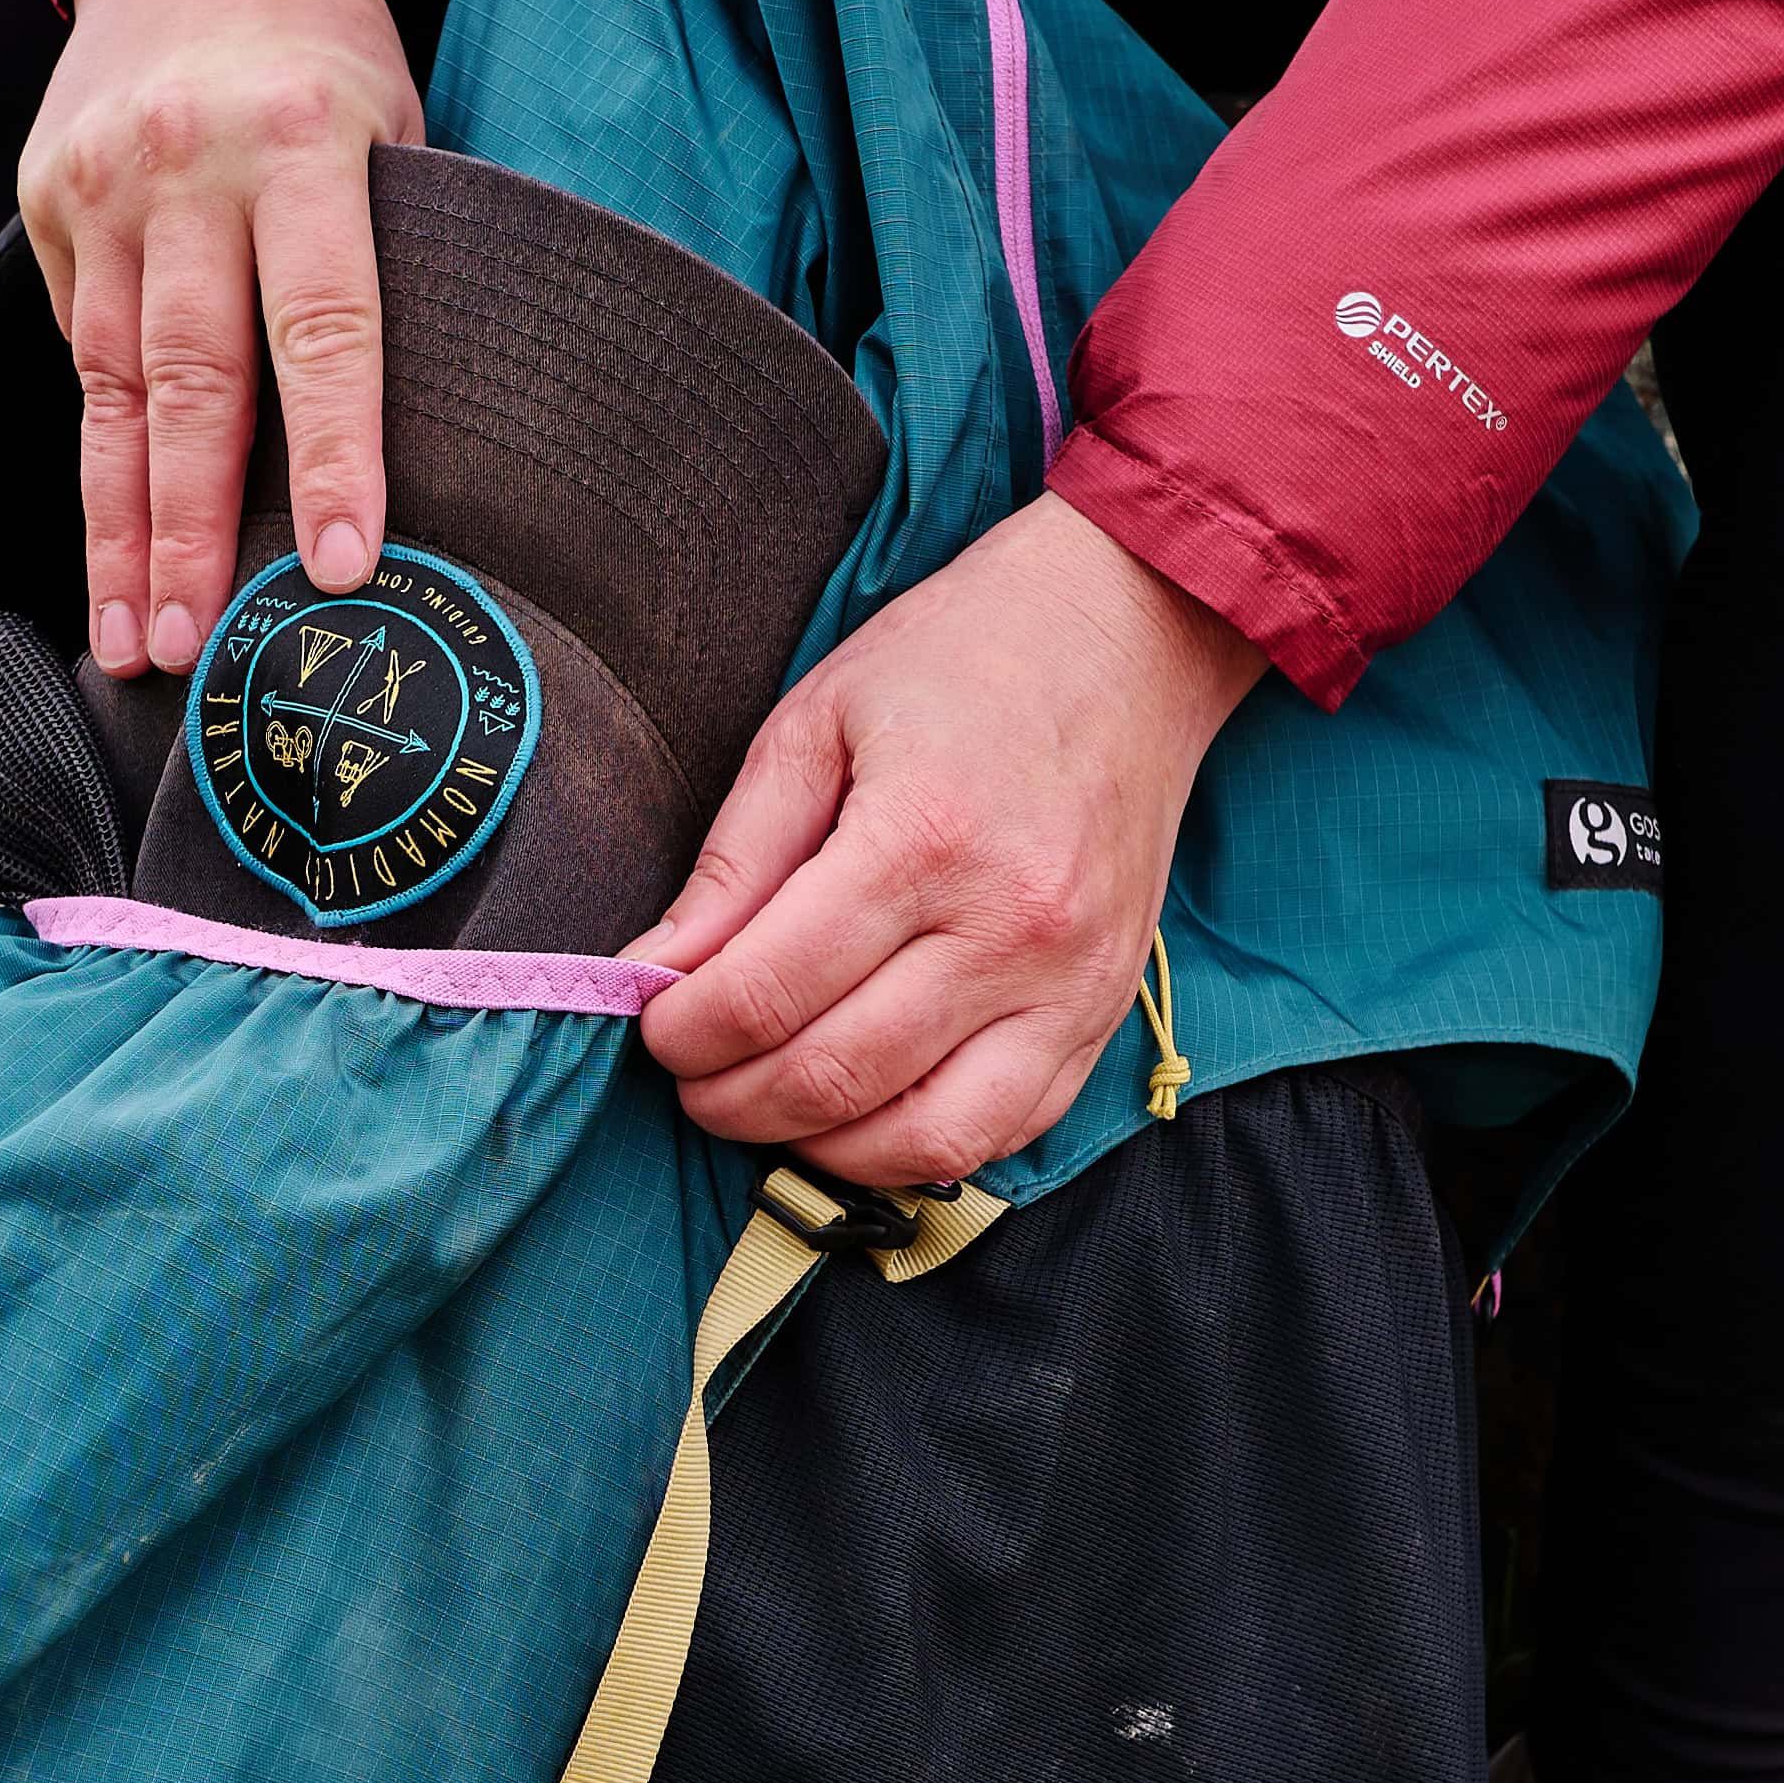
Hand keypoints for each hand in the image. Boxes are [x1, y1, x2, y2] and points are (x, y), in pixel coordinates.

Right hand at [19, 0, 424, 678]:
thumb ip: (393, 258)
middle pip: (190, 381)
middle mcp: (189, 166)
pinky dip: (99, 449)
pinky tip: (111, 542)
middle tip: (190, 649)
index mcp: (305, 142)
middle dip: (187, 532)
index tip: (337, 566)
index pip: (325, 330)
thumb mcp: (395, 124)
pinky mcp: (47, 202)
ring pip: (111, 390)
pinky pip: (79, 349)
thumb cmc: (322, 48)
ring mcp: (103, 186)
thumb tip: (435, 435)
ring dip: (119, 527)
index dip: (330, 458)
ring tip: (132, 637)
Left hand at [627, 497, 1271, 1190]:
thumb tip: (659, 970)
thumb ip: (735, 860)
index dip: (685, 1032)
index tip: (654, 1023)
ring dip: (819, 1145)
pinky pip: (1004, 1133)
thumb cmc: (961, 664)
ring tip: (766, 1104)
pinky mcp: (1105, 1013)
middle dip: (731, 1099)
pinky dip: (917, 1146)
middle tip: (692, 1077)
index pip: (767, 993)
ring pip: (923, 1138)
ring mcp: (1070, 984)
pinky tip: (862, 1112)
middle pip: (834, 1076)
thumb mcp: (815, 723)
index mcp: (923, 838)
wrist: (1130, 635)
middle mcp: (1009, 927)